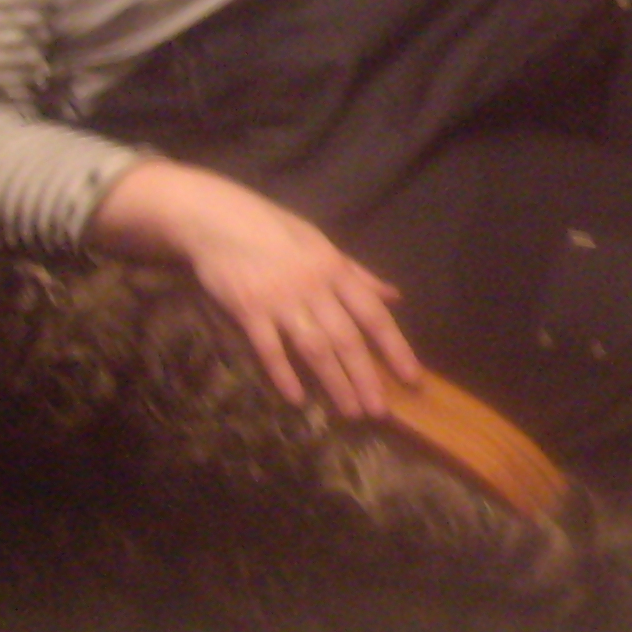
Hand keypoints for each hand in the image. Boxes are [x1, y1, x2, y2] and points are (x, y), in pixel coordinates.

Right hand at [89, 159, 422, 416]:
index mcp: (337, 271)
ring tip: (351, 411)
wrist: (221, 219)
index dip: (395, 348)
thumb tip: (394, 297)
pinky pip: (269, 348)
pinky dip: (283, 374)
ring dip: (335, 382)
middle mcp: (315, 288)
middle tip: (379, 411)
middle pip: (347, 339)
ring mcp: (281, 300)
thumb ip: (359, 276)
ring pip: (314, 348)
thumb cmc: (276, 232)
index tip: (410, 378)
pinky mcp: (248, 310)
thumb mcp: (324, 246)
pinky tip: (298, 399)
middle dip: (366, 377)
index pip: (374, 316)